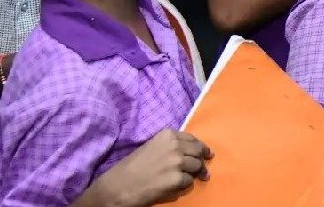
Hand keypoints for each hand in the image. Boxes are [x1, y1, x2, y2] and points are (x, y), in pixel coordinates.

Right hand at [88, 130, 210, 205]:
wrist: (116, 188)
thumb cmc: (130, 168)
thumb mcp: (151, 147)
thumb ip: (170, 146)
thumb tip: (188, 152)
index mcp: (167, 135)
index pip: (192, 139)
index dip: (200, 147)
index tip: (206, 153)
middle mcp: (175, 146)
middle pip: (198, 152)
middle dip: (202, 160)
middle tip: (204, 170)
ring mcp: (177, 162)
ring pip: (196, 167)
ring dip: (194, 174)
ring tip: (188, 180)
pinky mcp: (177, 179)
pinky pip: (189, 182)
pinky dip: (184, 186)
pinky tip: (175, 188)